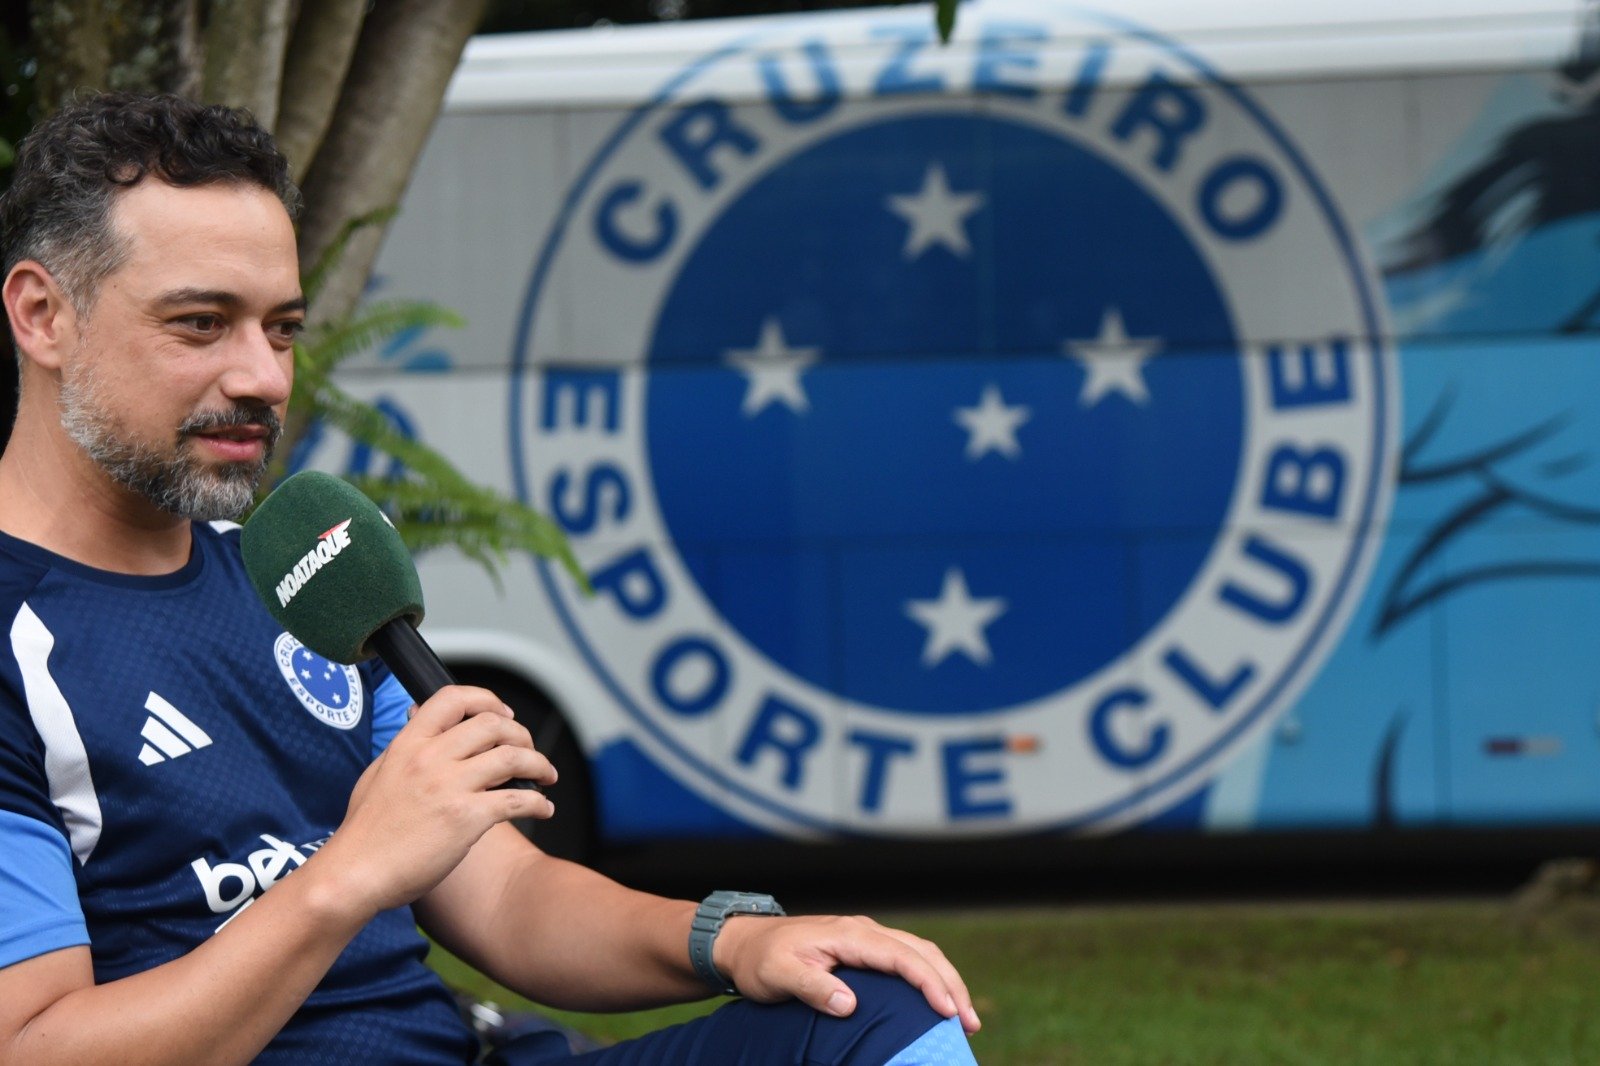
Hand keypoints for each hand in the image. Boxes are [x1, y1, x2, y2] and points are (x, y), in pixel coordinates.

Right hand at [316, 685, 556, 914]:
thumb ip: (404, 747)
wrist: (354, 874)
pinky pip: (517, 800)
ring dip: (540, 765)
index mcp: (408, 744)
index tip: (504, 714)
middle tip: (529, 750)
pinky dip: (539, 803)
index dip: (487, 700)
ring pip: (513, 757)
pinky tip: (543, 809)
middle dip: (521, 734)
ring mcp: (450, 787)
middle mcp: (431, 758)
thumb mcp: (378, 773)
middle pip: (493, 725)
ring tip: (547, 776)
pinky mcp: (466, 818)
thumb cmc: (365, 831)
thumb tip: (417, 717)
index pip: (454, 698)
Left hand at [712, 913, 980, 1033]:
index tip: (949, 1012)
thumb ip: (813, 988)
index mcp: (849, 934)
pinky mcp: (863, 947)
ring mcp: (865, 937)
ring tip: (964, 1016)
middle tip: (970, 1023)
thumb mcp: (779, 975)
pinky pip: (906, 957)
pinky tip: (935, 1000)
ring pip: (918, 952)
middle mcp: (864, 930)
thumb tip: (850, 1005)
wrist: (743, 942)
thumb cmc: (760, 959)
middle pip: (921, 951)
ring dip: (944, 980)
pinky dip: (929, 976)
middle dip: (951, 984)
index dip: (929, 983)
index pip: (902, 957)